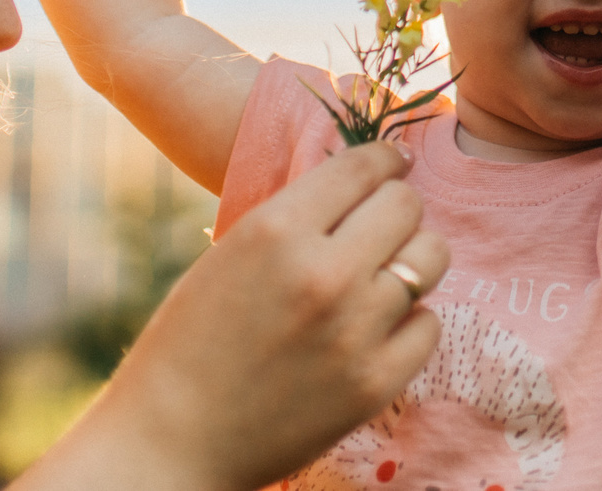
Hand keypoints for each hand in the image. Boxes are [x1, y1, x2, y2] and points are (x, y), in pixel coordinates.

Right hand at [33, 143, 445, 490]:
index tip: (392, 165)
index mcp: (276, 230)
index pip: (364, 166)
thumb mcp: (230, 254)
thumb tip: (364, 185)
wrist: (172, 442)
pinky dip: (410, 323)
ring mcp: (355, 331)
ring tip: (384, 275)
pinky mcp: (375, 383)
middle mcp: (323, 273)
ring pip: (429, 260)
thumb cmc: (189, 344)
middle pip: (406, 207)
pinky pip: (428, 325)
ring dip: (411, 261)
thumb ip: (296, 220)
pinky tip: (379, 328)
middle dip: (397, 208)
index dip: (385, 160)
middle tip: (381, 225)